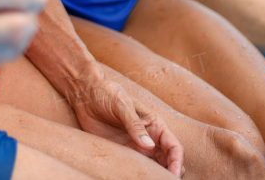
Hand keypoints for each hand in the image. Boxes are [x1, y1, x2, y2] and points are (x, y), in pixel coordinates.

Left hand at [66, 68, 183, 176]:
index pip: (174, 147)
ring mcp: (136, 147)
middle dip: (170, 174)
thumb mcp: (122, 105)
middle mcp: (150, 139)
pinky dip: (138, 175)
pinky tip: (134, 178)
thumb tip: (149, 146)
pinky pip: (134, 167)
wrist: (86, 95)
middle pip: (168, 161)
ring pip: (153, 168)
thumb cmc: (108, 93)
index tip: (174, 175)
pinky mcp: (122, 152)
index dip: (177, 162)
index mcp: (155, 125)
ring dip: (155, 176)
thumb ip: (134, 125)